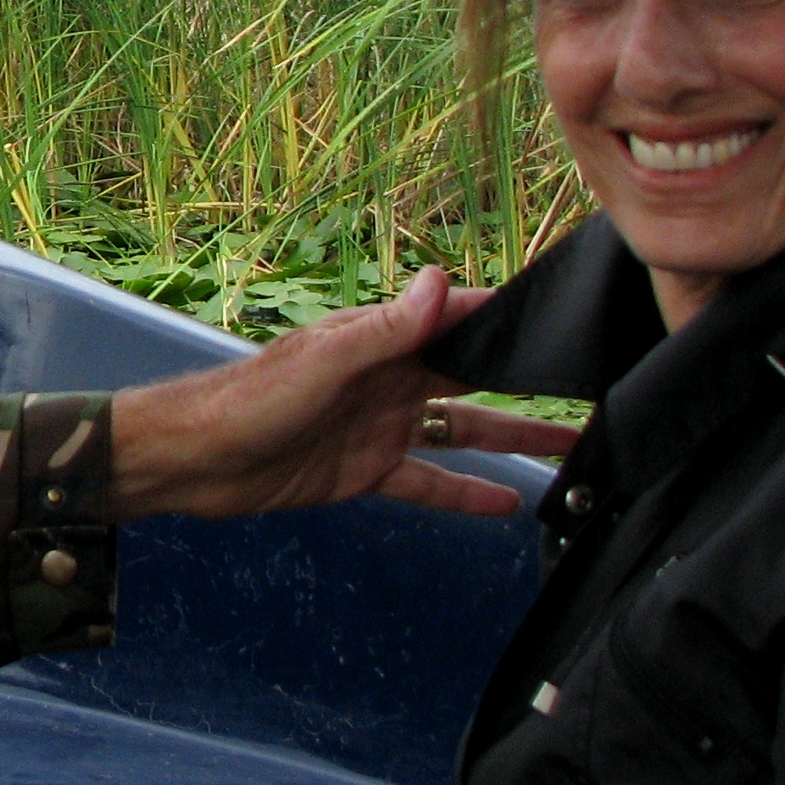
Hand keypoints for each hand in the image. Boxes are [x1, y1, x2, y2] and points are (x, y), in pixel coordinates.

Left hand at [102, 269, 579, 522]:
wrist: (194, 461)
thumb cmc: (249, 400)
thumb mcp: (325, 361)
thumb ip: (387, 329)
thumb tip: (443, 279)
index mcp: (382, 340)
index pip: (462, 319)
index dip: (512, 315)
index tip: (570, 314)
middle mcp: (389, 378)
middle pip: (474, 374)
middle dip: (527, 377)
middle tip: (590, 383)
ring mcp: (380, 425)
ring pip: (462, 429)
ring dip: (513, 438)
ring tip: (574, 446)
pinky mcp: (365, 470)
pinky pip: (428, 481)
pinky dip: (467, 493)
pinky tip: (508, 505)